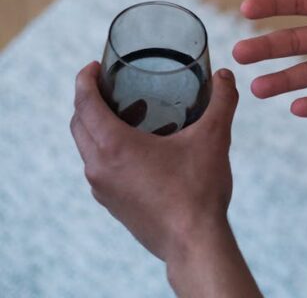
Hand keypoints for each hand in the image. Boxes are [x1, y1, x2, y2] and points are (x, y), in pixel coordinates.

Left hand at [69, 62, 238, 262]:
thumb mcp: (214, 138)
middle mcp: (99, 167)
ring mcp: (102, 189)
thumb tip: (226, 76)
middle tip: (110, 87)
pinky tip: (137, 151)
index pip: (84, 103)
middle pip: (79, 124)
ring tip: (125, 115)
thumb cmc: (198, 190)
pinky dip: (107, 151)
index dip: (84, 80)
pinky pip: (99, 169)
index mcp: (114, 146)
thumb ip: (221, 102)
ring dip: (96, 127)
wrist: (193, 242)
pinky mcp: (112, 204)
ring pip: (86, 148)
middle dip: (88, 101)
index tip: (94, 67)